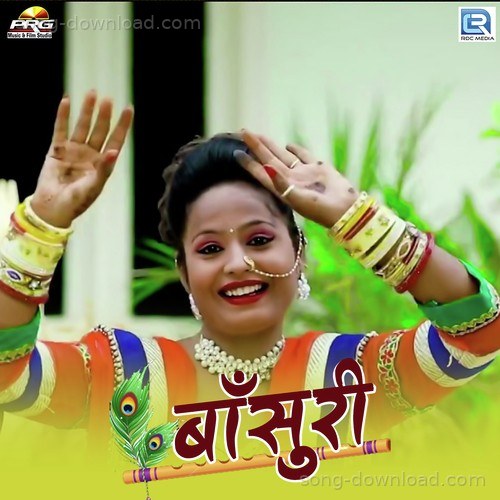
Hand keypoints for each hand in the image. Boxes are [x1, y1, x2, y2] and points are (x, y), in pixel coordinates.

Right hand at [31, 90, 133, 226]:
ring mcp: (74, 151)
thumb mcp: (93, 187)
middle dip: (104, 115)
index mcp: (103, 164)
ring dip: (86, 111)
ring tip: (92, 94)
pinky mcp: (56, 149)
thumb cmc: (76, 202)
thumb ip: (103, 170)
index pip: (116, 139)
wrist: (53, 208)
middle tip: (108, 99)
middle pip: (100, 130)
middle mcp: (90, 155)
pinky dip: (63, 116)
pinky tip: (67, 101)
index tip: (129, 108)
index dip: (123, 125)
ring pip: (82, 126)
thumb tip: (113, 151)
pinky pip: (60, 129)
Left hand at [234, 130, 358, 227]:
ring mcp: (304, 174)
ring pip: (283, 156)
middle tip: (244, 132)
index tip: (236, 152)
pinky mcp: (318, 168)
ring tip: (260, 136)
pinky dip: (295, 150)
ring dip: (271, 146)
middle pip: (269, 160)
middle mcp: (290, 180)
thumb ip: (282, 183)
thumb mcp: (298, 199)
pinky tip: (288, 145)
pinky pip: (303, 156)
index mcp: (282, 188)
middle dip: (256, 147)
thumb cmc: (320, 210)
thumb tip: (267, 167)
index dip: (249, 163)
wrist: (345, 210)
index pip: (261, 173)